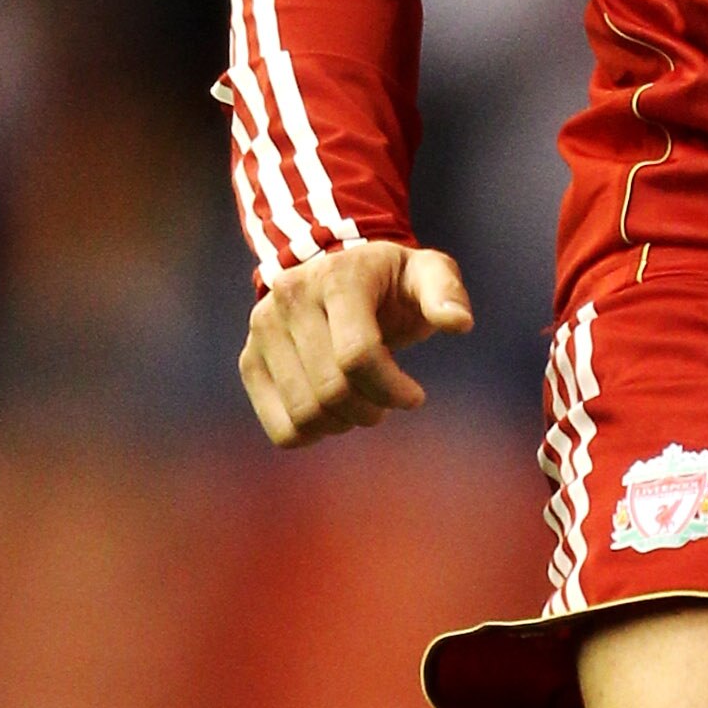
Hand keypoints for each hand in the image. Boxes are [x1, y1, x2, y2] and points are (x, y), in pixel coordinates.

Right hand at [239, 241, 472, 447]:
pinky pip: (280, 427)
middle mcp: (290, 297)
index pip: (357, 356)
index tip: (415, 397)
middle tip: (387, 403)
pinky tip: (332, 417)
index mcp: (337, 276)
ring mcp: (263, 328)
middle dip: (371, 409)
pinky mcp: (249, 359)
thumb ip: (446, 294)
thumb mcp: (427, 273)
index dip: (392, 390)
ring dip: (344, 423)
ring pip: (306, 413)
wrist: (336, 273)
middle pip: (332, 390)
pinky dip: (312, 435)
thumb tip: (457, 323)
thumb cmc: (392, 282)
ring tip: (362, 405)